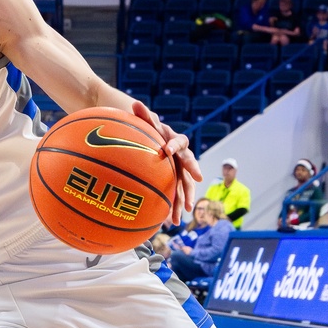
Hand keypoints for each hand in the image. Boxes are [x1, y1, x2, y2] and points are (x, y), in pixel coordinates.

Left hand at [130, 102, 201, 223]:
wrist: (145, 135)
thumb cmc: (144, 128)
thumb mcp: (143, 120)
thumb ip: (142, 114)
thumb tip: (135, 103)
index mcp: (173, 140)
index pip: (179, 142)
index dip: (175, 146)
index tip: (166, 150)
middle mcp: (178, 157)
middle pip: (187, 169)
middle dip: (189, 181)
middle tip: (192, 190)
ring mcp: (176, 170)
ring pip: (183, 186)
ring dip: (181, 201)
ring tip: (177, 220)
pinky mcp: (171, 181)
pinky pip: (173, 194)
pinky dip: (171, 207)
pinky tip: (167, 223)